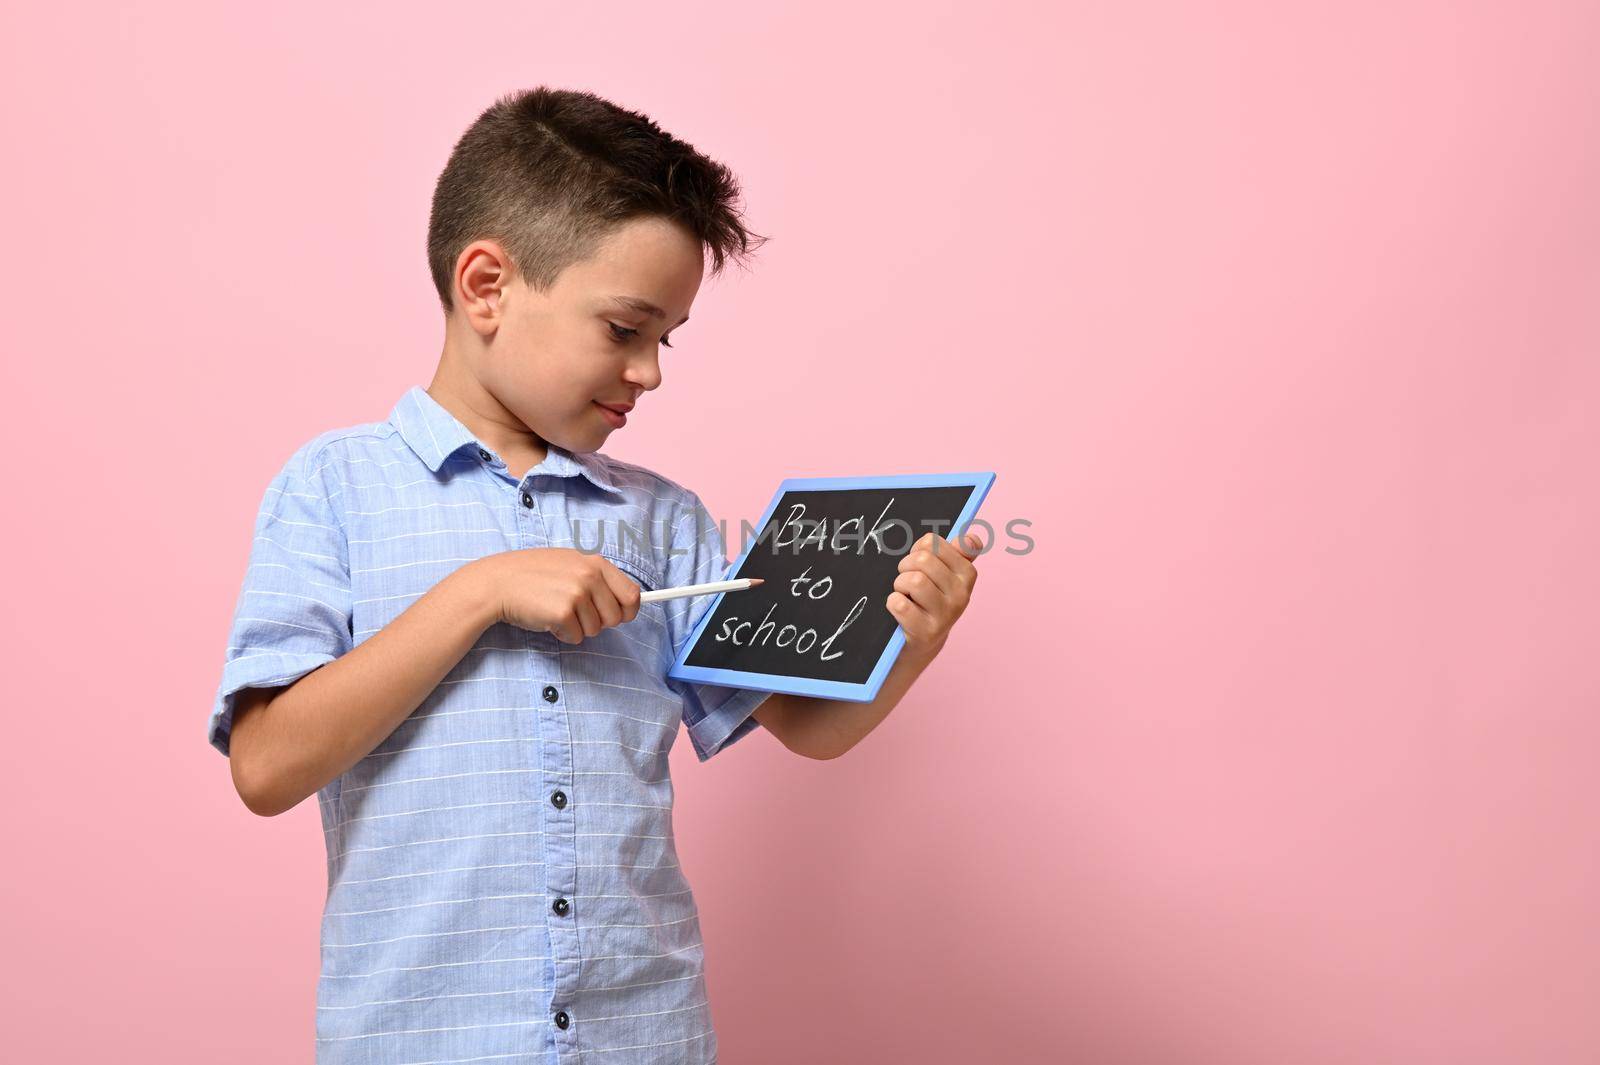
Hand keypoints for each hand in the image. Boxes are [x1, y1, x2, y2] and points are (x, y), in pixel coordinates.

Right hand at [471, 547, 641, 643]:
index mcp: (596, 563)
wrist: (498, 582)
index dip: (628, 611)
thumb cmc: (533, 575)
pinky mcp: (563, 612)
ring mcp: (577, 594)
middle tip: (576, 613)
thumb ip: (597, 579)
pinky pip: (576, 637)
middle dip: (598, 622)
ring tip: (557, 610)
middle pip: (615, 617)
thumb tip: (629, 602)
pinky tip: (547, 618)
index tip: (620, 617)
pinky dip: (563, 634)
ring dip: (577, 627)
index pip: (631, 594)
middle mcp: (590, 576)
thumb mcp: (570, 564)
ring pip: (595, 630)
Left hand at [886, 531, 981, 661]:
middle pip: (922, 559)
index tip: (920, 564)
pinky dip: (893, 603)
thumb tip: (970, 539)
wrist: (922, 642)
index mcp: (967, 573)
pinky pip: (900, 603)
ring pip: (913, 580)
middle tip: (907, 582)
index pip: (931, 542)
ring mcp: (946, 615)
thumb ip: (959, 551)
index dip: (917, 550)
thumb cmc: (930, 600)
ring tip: (905, 595)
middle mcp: (962, 594)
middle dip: (906, 567)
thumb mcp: (946, 574)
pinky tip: (901, 610)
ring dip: (900, 585)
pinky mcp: (927, 632)